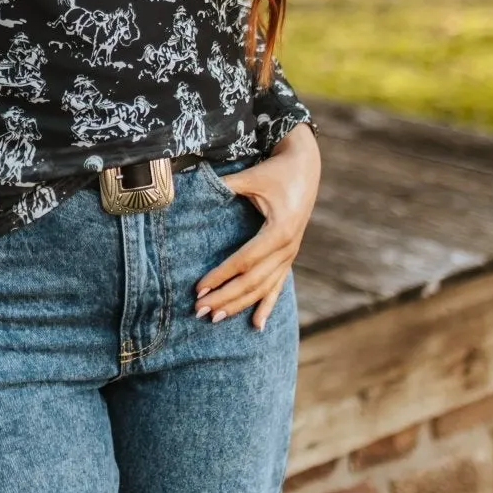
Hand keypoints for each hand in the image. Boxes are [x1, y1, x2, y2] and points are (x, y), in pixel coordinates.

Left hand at [195, 122, 320, 330]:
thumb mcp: (250, 177)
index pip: (244, 261)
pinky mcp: (289, 257)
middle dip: (225, 297)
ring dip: (239, 305)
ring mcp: (290, 255)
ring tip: (215, 318)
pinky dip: (266, 306)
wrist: (305, 168)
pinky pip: (277, 286)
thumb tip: (187, 185)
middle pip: (252, 281)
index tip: (198, 288)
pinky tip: (257, 325)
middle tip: (199, 311)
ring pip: (263, 288)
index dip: (221, 276)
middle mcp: (287, 248)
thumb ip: (224, 185)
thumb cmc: (274, 171)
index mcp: (278, 231)